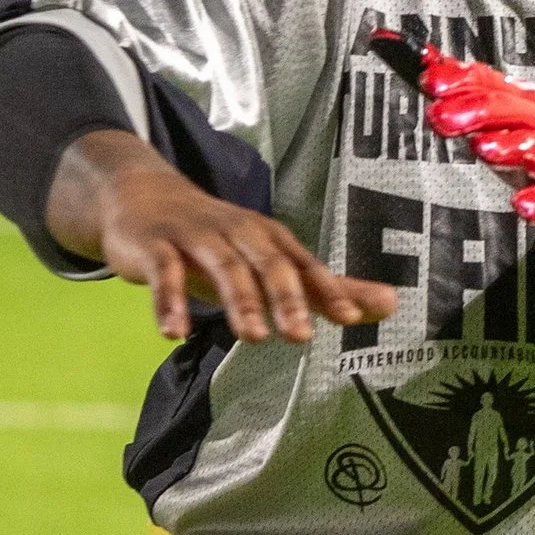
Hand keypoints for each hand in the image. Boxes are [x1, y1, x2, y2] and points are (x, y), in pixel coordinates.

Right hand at [52, 130, 398, 342]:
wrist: (143, 197)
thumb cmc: (218, 239)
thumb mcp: (270, 260)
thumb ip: (326, 288)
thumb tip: (390, 305)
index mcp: (267, 238)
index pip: (302, 264)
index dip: (327, 289)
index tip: (352, 318)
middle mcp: (236, 233)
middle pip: (265, 262)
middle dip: (285, 297)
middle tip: (301, 336)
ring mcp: (194, 238)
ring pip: (221, 265)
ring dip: (238, 300)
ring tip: (253, 337)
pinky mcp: (154, 247)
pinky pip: (162, 272)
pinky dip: (167, 301)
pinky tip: (174, 332)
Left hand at [369, 32, 534, 254]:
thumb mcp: (504, 114)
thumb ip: (467, 92)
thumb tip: (425, 64)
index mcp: (521, 100)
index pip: (488, 82)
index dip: (459, 79)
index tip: (428, 79)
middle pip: (508, 108)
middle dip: (475, 109)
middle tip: (441, 117)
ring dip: (509, 144)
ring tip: (482, 149)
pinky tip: (523, 206)